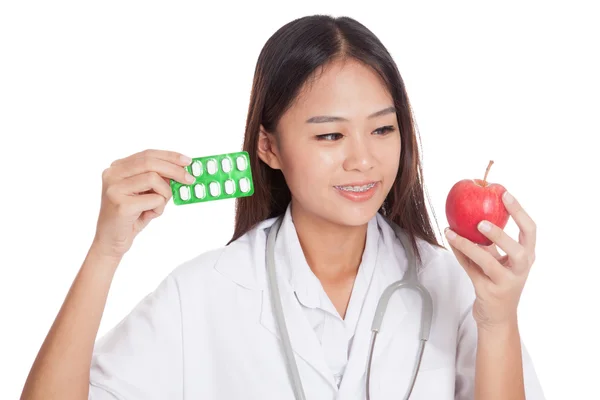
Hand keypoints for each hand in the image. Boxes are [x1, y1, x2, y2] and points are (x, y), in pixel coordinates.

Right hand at [92, 149, 193, 259]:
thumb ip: (157, 179)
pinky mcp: (122, 205)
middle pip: (151, 162)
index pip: (147, 154)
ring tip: (157, 206)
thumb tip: (181, 169)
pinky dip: (159, 208)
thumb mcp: (145, 192)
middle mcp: (112, 174)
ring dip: (165, 194)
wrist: (111, 241)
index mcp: (117, 168)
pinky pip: (155, 199)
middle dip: (175, 170)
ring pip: (154, 179)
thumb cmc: (130, 216)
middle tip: (190, 179)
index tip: (187, 161)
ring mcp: (115, 189)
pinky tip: (148, 215)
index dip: (170, 156)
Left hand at [444, 190, 536, 329]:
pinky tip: (449, 240)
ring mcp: (506, 282)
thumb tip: (470, 210)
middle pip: (517, 249)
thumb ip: (489, 241)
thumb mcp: (498, 259)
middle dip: (500, 233)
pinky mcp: (489, 292)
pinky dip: (459, 254)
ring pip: (488, 261)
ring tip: (454, 232)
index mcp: (527, 256)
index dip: (519, 211)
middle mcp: (520, 269)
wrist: (497, 317)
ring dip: (469, 245)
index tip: (505, 193)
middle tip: (481, 221)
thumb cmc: (497, 281)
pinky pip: (470, 269)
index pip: (530, 230)